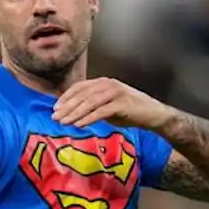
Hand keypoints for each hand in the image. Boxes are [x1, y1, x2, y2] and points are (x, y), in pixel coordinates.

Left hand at [52, 77, 173, 130]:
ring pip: (89, 102)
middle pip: (82, 95)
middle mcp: (108, 84)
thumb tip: (70, 113)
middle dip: (67, 107)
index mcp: (103, 83)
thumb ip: (92, 106)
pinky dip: (88, 118)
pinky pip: (101, 111)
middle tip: (55, 118)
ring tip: (64, 123)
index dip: (66, 98)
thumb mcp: (106, 106)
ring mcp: (116, 93)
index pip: (79, 87)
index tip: (55, 109)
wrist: (154, 115)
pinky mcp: (123, 103)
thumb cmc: (129, 112)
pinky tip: (78, 125)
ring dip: (74, 113)